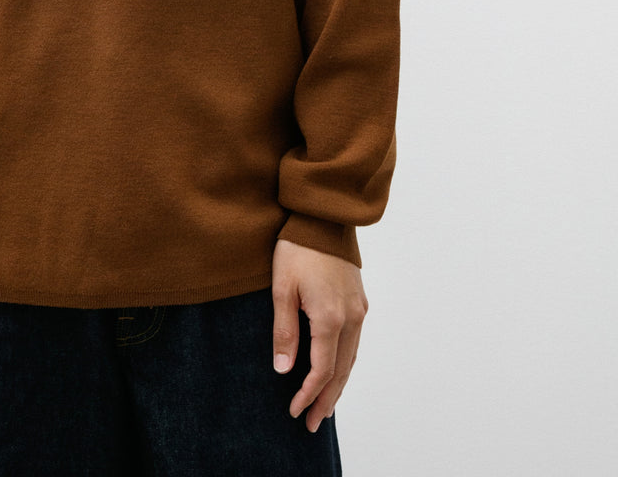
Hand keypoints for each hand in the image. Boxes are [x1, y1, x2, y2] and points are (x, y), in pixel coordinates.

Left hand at [270, 238, 367, 432]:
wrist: (322, 216)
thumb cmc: (297, 248)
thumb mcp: (282, 288)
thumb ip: (285, 331)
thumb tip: (284, 370)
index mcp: (330, 317)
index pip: (322, 369)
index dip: (308, 394)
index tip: (295, 411)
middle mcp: (351, 317)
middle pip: (341, 371)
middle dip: (327, 400)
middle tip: (312, 424)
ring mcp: (359, 309)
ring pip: (352, 358)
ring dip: (338, 385)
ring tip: (324, 407)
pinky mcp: (360, 300)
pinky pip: (355, 342)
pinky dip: (345, 363)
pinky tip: (337, 371)